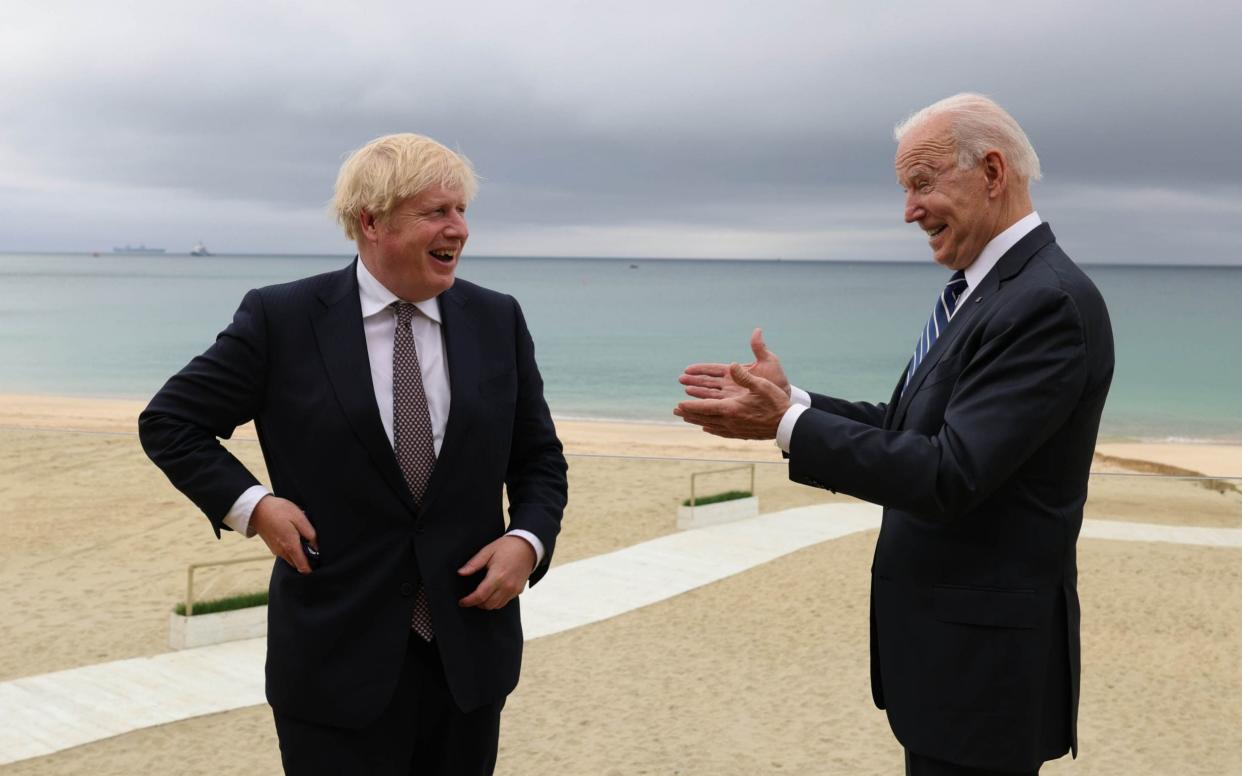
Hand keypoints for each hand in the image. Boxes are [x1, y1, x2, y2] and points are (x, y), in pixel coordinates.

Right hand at [250, 495, 316, 573]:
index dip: (312, 569)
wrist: (257, 508)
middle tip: (313, 547)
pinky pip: (285, 553)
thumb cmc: (279, 511)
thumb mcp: (299, 518)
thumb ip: (310, 533)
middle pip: (297, 564)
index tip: (319, 563)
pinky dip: (291, 549)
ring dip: (298, 553)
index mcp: (290, 546)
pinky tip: (294, 536)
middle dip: (306, 560)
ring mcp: (276, 550)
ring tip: (304, 539)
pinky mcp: (272, 546)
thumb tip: (318, 546)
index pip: (303, 567)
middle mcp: (282, 552)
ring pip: (291, 558)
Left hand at [457, 535, 536, 609]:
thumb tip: (460, 573)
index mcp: (498, 575)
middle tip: (470, 598)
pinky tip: (492, 593)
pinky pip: (504, 602)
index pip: (480, 595)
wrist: (528, 546)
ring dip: (486, 604)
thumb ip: (474, 563)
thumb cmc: (507, 547)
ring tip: (480, 596)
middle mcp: (507, 586)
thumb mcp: (488, 551)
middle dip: (476, 603)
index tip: (461, 602)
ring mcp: (514, 590)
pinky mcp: (518, 591)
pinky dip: (496, 602)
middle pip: (488, 604)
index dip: (469, 601)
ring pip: (496, 606)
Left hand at [674, 361, 790, 439]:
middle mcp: (729, 421)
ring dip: (697, 421)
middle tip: (675, 412)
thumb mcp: (761, 385)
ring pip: (710, 425)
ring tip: (687, 419)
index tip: (678, 405)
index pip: (705, 407)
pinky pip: (721, 432)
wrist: (787, 424)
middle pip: (704, 417)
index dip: (690, 405)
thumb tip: (732, 365)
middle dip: (688, 413)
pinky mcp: (741, 434)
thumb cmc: (775, 403)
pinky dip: (711, 428)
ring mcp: (735, 429)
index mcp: (731, 408)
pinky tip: (707, 428)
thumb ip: (744, 376)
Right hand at [679, 328, 789, 399]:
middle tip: (680, 380)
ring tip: (685, 392)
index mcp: (736, 372)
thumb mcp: (769, 362)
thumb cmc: (778, 381)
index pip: (714, 370)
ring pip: (710, 395)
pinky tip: (698, 410)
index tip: (687, 369)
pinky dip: (707, 407)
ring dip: (697, 393)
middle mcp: (731, 384)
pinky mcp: (735, 407)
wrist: (785, 401)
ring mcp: (732, 396)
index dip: (700, 369)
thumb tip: (757, 331)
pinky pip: (717, 407)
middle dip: (694, 381)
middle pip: (708, 382)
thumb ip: (759, 348)